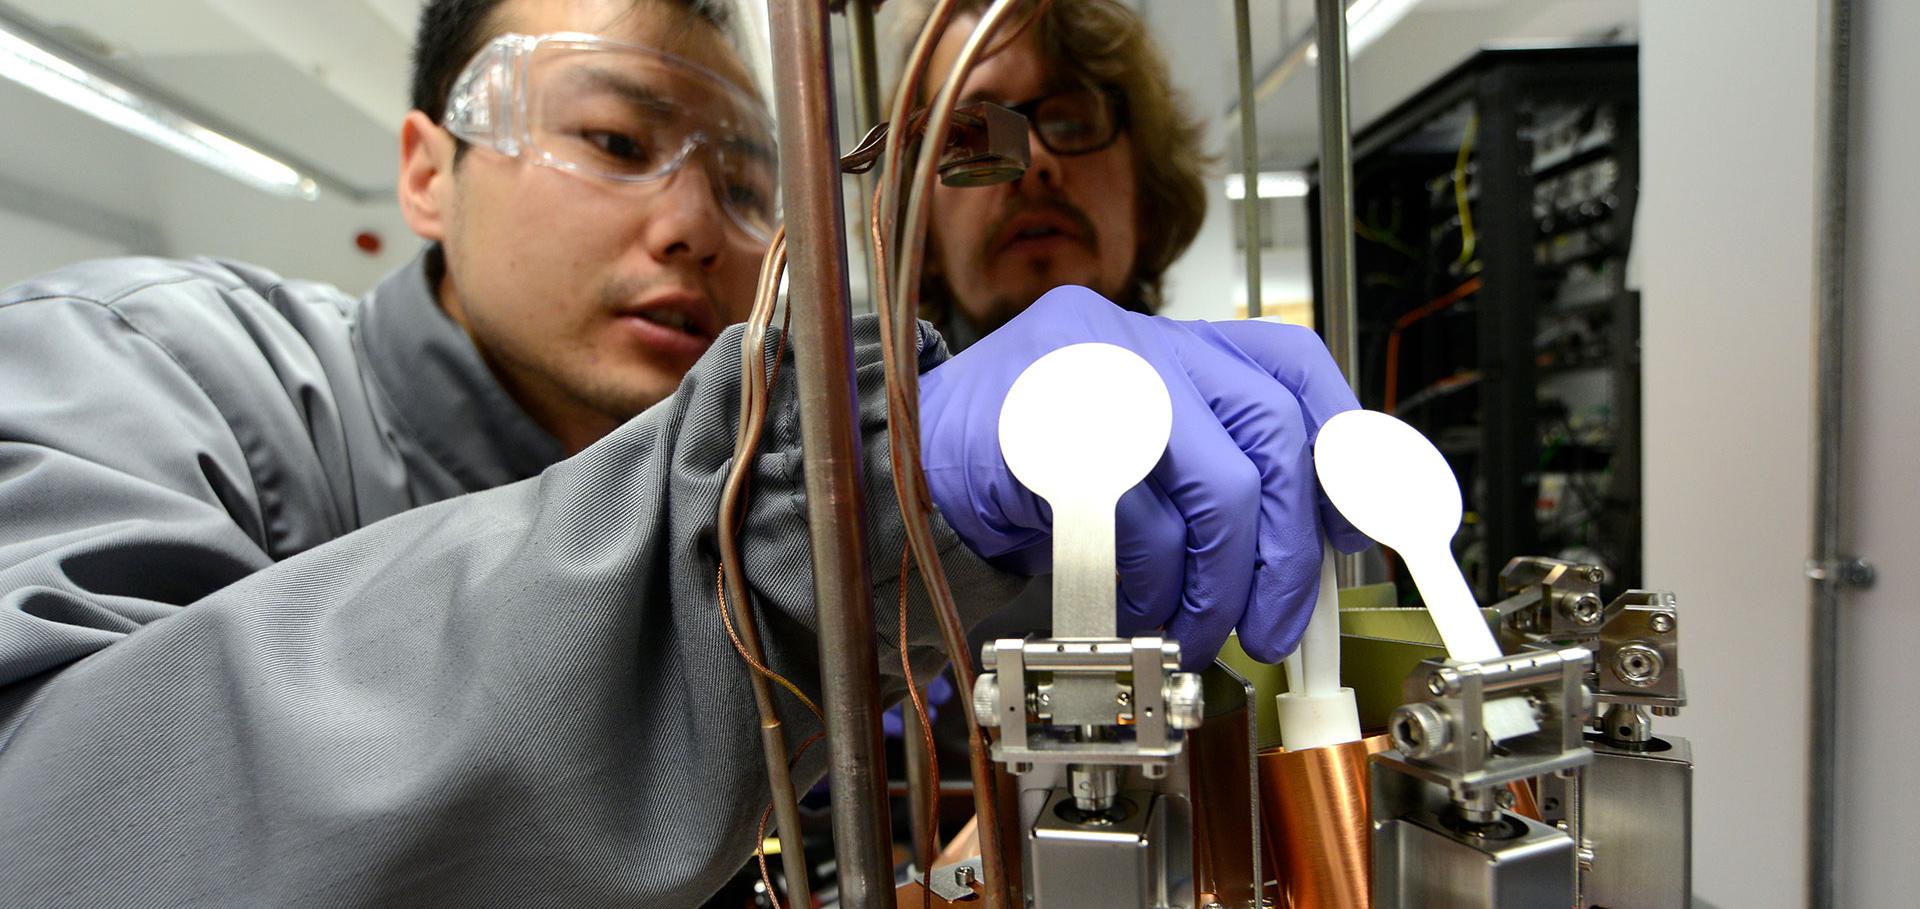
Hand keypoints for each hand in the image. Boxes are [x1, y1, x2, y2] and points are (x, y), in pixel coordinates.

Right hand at [919, 286, 1369, 666]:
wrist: (895, 468)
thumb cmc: (1018, 470)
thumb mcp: (1131, 458)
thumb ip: (1209, 473)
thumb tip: (1301, 545)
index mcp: (1172, 343)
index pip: (1291, 366)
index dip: (1345, 446)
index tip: (1359, 525)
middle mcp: (1141, 341)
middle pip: (1271, 430)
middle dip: (1285, 548)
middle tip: (1274, 621)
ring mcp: (1093, 372)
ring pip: (1218, 482)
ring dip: (1216, 582)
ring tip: (1193, 627)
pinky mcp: (1049, 423)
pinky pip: (1137, 519)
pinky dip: (1145, 584)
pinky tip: (1127, 606)